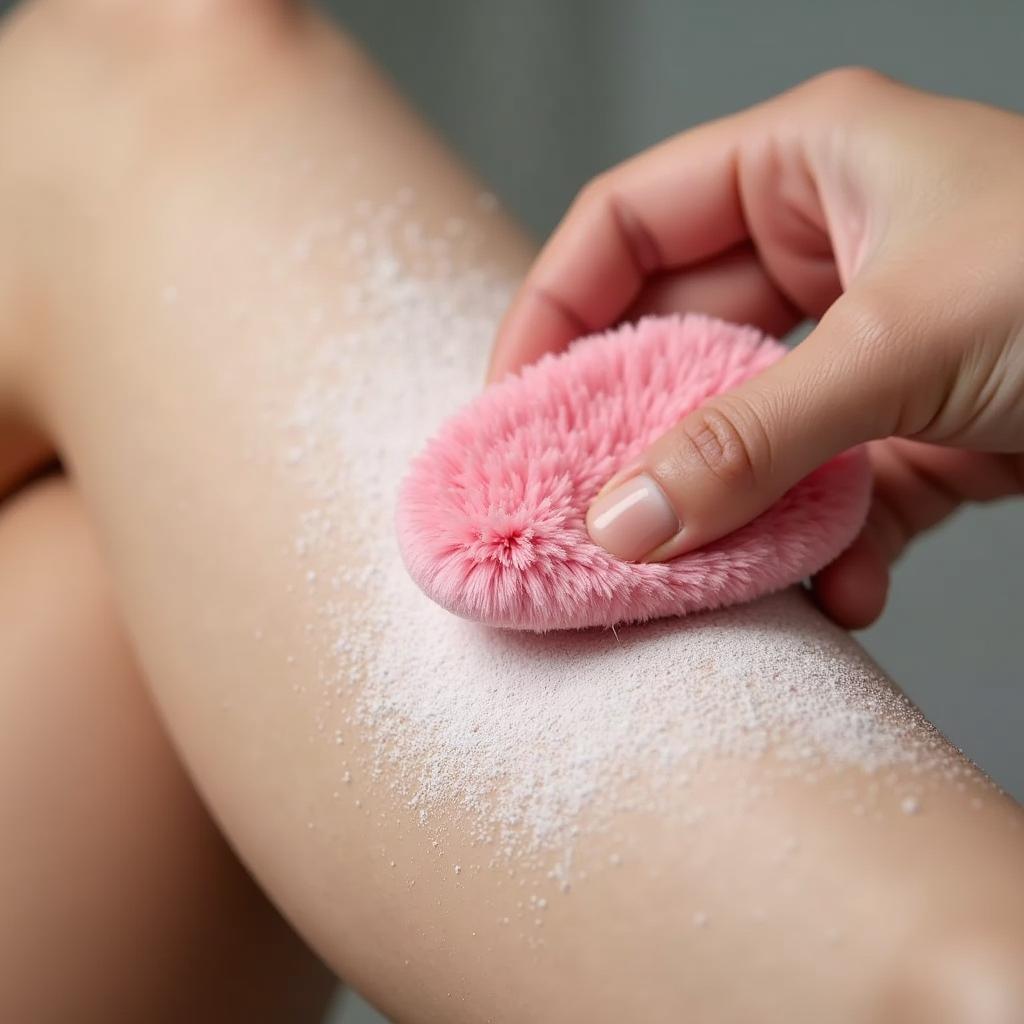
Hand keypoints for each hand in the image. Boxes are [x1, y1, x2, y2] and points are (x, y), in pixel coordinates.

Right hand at [487, 68, 1023, 627]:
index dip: (551, 309)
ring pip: (745, 429)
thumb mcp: (904, 346)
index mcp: (804, 166)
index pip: (624, 224)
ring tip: (696, 570)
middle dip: (631, 431)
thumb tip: (622, 520)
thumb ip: (753, 437)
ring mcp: (865, 344)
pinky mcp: (910, 428)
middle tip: (580, 509)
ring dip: (727, 505)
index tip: (510, 408)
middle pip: (677, 340)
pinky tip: (839, 592)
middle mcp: (825, 248)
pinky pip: (828, 487)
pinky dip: (823, 547)